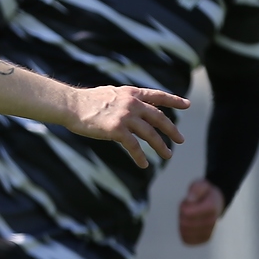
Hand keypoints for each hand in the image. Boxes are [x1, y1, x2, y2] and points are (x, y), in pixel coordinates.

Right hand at [66, 85, 188, 167]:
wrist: (71, 105)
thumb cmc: (85, 101)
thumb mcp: (110, 94)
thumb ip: (125, 101)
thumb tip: (132, 109)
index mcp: (131, 93)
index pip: (158, 96)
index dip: (174, 100)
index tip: (187, 104)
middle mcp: (132, 104)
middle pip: (159, 118)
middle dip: (171, 130)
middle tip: (180, 140)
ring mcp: (126, 117)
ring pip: (150, 134)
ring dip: (161, 146)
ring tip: (168, 155)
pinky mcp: (117, 130)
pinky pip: (134, 146)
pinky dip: (140, 156)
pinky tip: (144, 164)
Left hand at [178, 177, 224, 245]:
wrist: (217, 203)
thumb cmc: (206, 194)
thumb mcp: (201, 184)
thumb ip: (195, 189)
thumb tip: (190, 200)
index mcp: (211, 207)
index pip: (186, 212)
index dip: (183, 205)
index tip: (189, 201)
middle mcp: (212, 221)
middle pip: (184, 223)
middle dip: (182, 215)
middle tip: (189, 209)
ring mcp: (209, 231)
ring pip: (185, 232)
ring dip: (183, 223)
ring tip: (190, 216)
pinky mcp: (204, 239)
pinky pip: (187, 240)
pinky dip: (184, 233)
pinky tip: (190, 226)